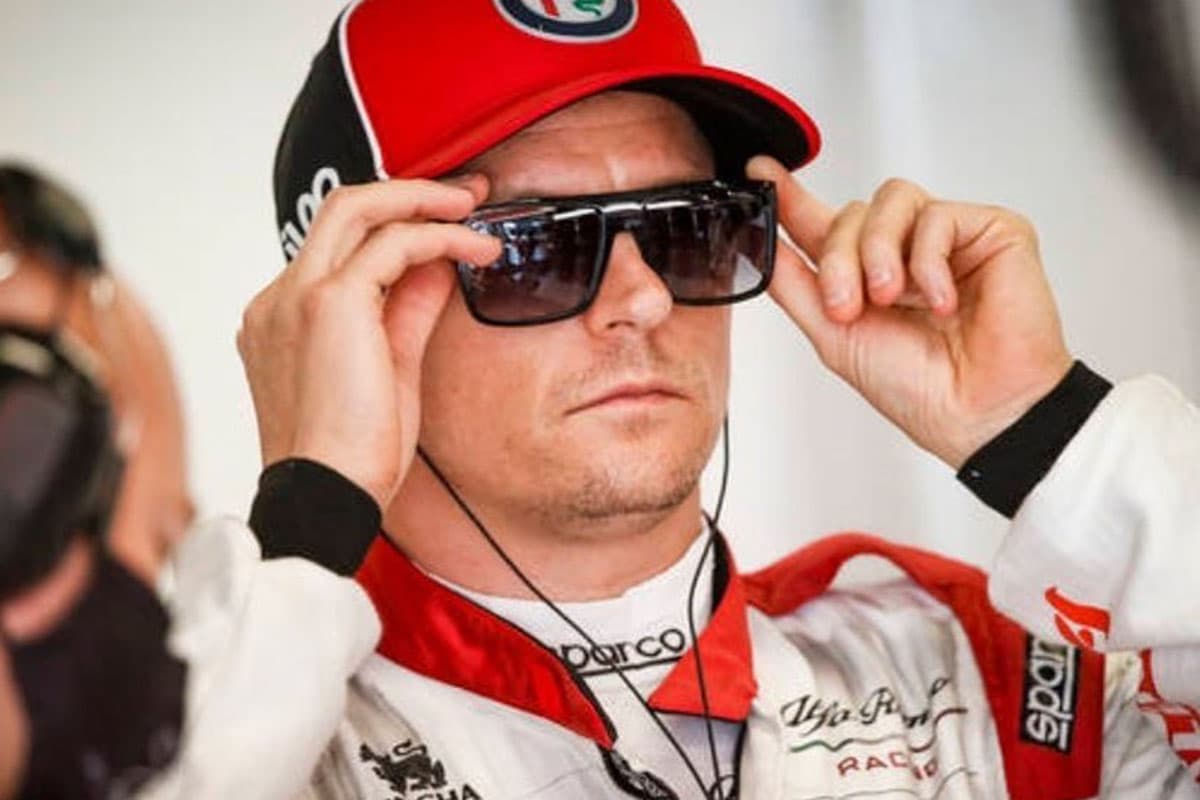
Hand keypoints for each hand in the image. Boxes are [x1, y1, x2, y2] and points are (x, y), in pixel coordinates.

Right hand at [237, 177, 500, 507]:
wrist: (325, 499)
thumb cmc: (349, 458)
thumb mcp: (391, 370)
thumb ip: (408, 311)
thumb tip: (438, 267)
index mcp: (282, 319)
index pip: (338, 247)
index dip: (396, 225)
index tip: (443, 224)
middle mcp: (280, 300)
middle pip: (341, 209)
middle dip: (410, 193)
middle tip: (466, 196)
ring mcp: (295, 297)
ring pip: (358, 208)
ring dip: (424, 202)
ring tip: (475, 211)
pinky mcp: (328, 303)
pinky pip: (391, 245)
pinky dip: (438, 237)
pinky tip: (475, 248)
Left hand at [747, 156, 1072, 467]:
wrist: (977, 413)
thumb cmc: (919, 388)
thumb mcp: (832, 334)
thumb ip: (793, 283)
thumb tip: (758, 241)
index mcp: (865, 277)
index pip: (822, 224)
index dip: (790, 196)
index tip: (760, 174)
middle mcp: (904, 253)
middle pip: (850, 213)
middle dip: (838, 258)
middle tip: (847, 304)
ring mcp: (948, 240)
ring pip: (891, 201)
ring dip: (878, 252)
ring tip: (892, 298)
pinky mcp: (992, 231)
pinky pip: (938, 216)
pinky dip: (929, 262)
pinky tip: (941, 301)